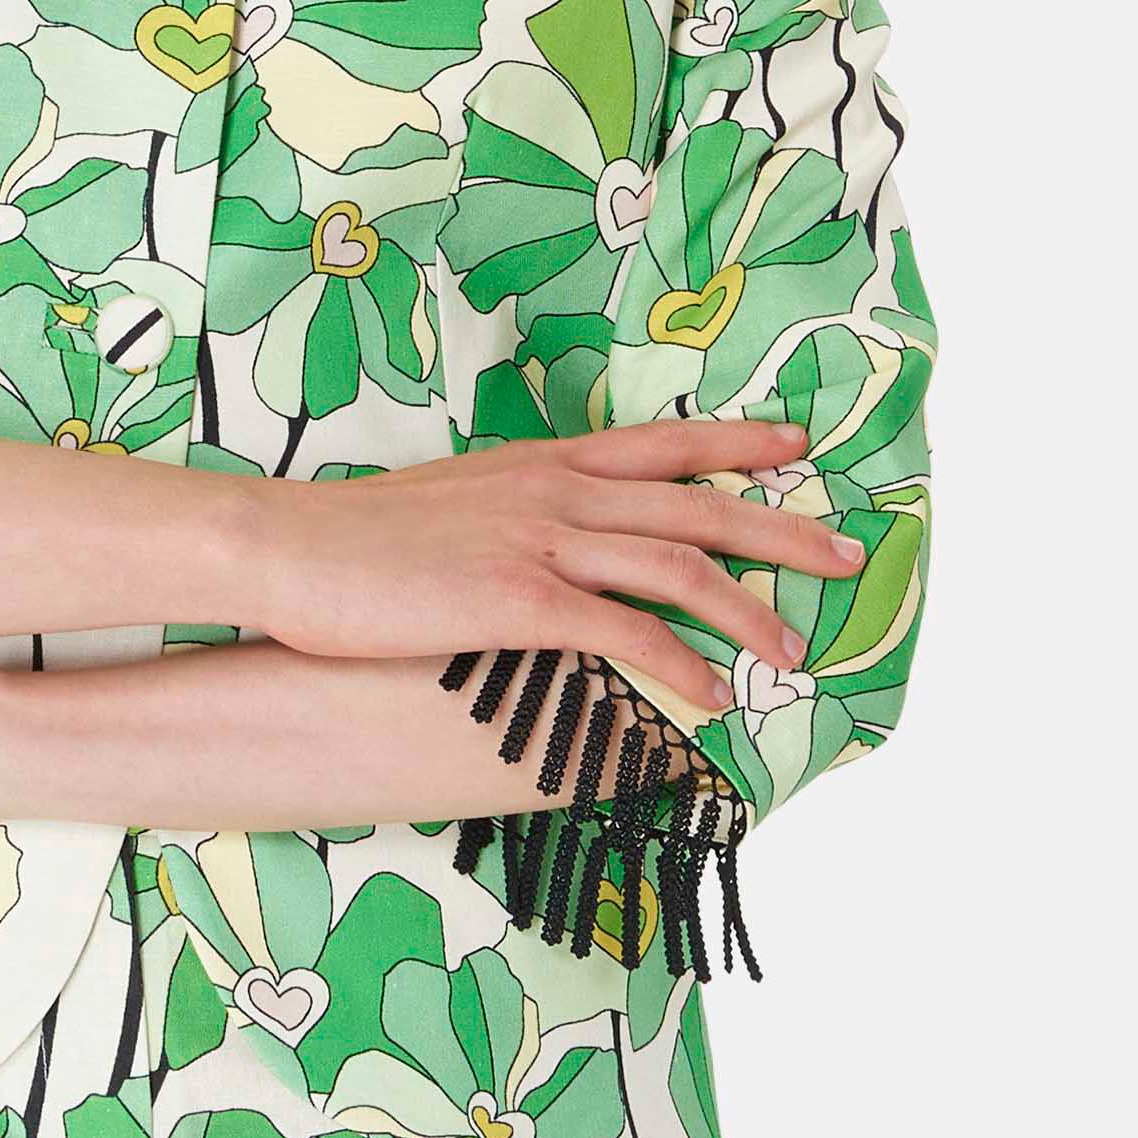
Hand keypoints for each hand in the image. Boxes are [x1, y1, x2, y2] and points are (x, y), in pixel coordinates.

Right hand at [248, 417, 862, 715]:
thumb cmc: (359, 535)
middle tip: (847, 554)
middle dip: (780, 530)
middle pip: (696, 505)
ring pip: (676, 567)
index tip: (797, 444)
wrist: (290, 546)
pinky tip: (711, 696)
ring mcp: (540, 541)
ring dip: (746, 611)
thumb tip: (551, 537)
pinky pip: (623, 631)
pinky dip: (678, 663)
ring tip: (793, 650)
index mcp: (542, 462)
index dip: (737, 442)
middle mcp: (556, 490)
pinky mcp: (518, 598)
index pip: (663, 442)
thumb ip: (515, 508)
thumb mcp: (454, 498)